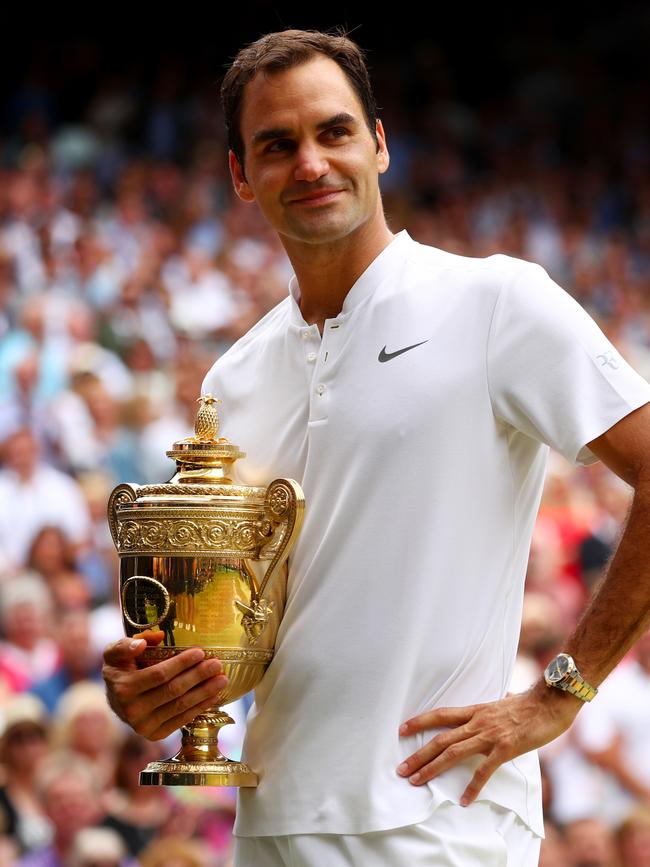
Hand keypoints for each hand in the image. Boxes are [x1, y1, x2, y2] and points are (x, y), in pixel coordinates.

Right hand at [102, 637, 227, 739]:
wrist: (114, 700)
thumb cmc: (120, 669)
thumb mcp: (115, 652)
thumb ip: (127, 644)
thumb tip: (155, 638)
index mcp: (123, 687)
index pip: (159, 674)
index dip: (181, 663)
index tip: (200, 652)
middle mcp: (132, 710)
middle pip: (173, 691)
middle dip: (198, 676)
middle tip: (216, 664)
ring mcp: (143, 726)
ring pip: (180, 707)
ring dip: (204, 692)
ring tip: (222, 679)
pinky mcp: (154, 735)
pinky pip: (181, 720)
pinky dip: (200, 708)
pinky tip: (214, 696)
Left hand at [397, 682, 581, 804]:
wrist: (550, 702)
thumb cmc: (531, 703)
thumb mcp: (506, 700)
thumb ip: (498, 704)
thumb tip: (503, 697)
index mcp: (476, 710)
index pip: (441, 715)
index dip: (420, 721)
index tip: (402, 730)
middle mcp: (478, 722)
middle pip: (440, 738)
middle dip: (419, 755)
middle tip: (401, 769)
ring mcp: (490, 735)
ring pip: (453, 752)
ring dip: (432, 768)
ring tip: (417, 781)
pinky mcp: (505, 748)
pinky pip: (485, 770)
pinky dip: (473, 786)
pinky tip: (464, 800)